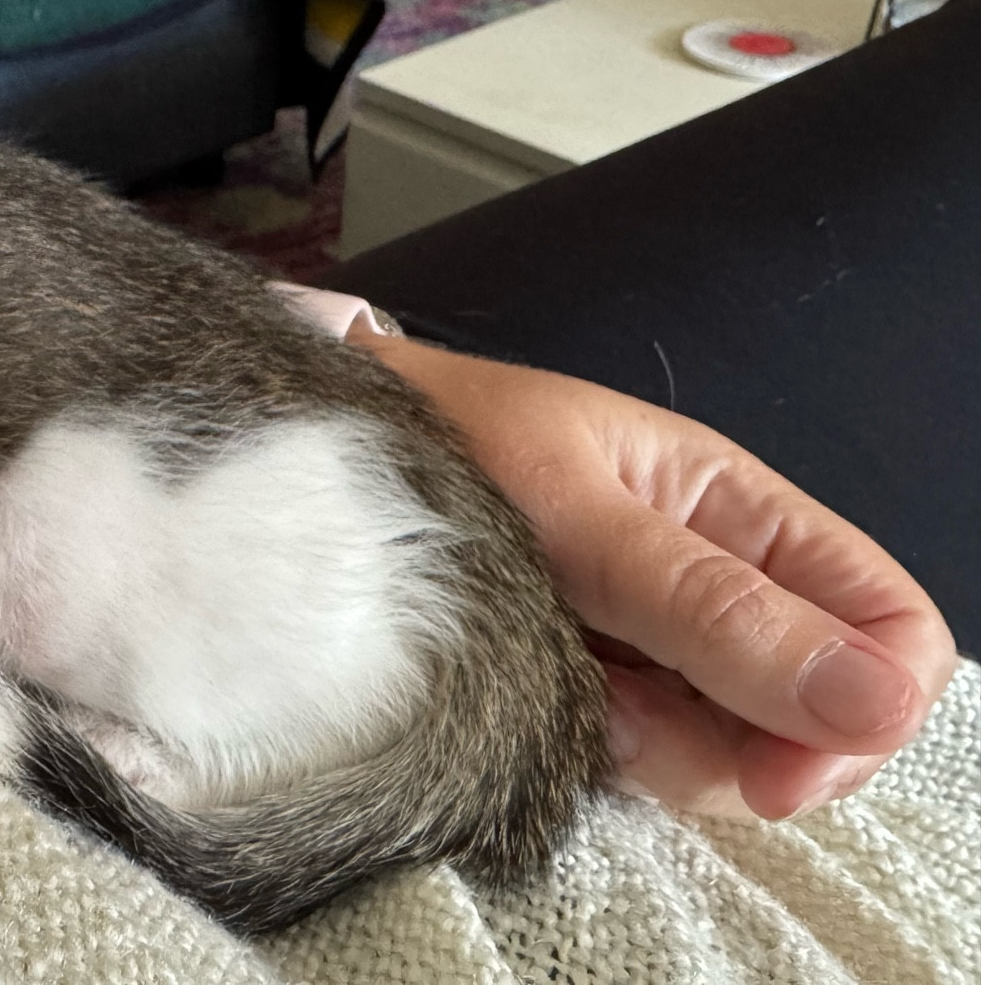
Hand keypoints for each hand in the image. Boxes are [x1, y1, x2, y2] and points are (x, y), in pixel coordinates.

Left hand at [352, 325, 956, 819]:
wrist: (322, 469)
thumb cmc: (449, 446)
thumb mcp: (579, 516)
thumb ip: (713, 607)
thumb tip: (876, 701)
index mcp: (741, 514)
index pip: (890, 626)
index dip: (867, 711)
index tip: (780, 766)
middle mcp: (717, 585)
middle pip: (815, 715)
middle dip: (741, 747)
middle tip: (628, 715)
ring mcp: (655, 644)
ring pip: (728, 750)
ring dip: (655, 750)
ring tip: (561, 683)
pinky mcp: (592, 687)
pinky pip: (641, 757)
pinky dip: (597, 750)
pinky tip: (535, 700)